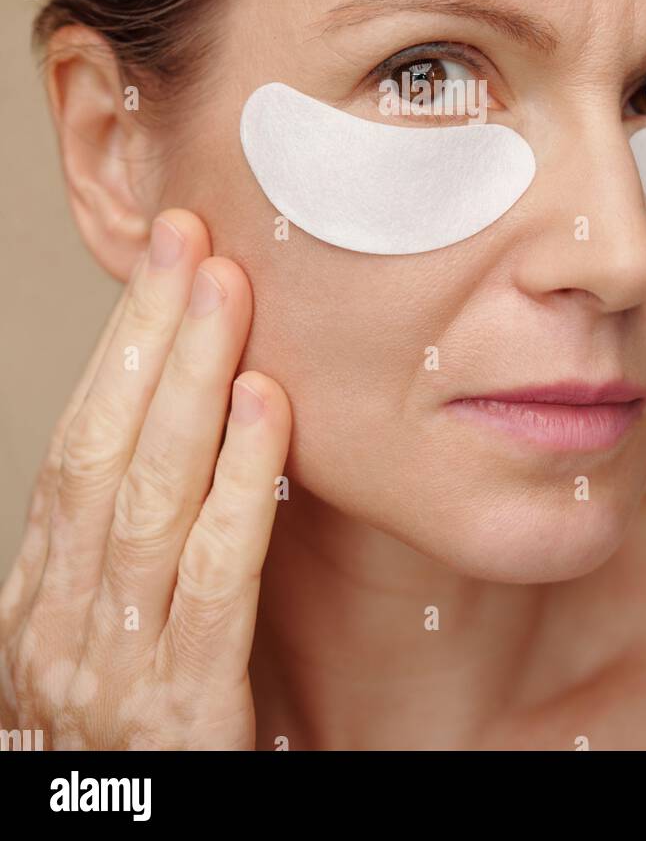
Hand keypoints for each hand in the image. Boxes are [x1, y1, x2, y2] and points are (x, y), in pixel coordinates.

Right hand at [0, 209, 290, 749]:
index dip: (119, 351)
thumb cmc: (140, 746)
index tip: (162, 266)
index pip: (76, 448)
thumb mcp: (117, 640)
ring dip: (190, 381)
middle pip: (102, 450)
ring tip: (226, 292)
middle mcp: (61, 625)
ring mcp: (114, 669)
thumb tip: (200, 426)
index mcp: (39, 601)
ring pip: (148, 496)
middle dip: (148, 337)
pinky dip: (239, 486)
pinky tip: (265, 409)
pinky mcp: (184, 714)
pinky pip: (214, 580)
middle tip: (187, 241)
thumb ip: (142, 552)